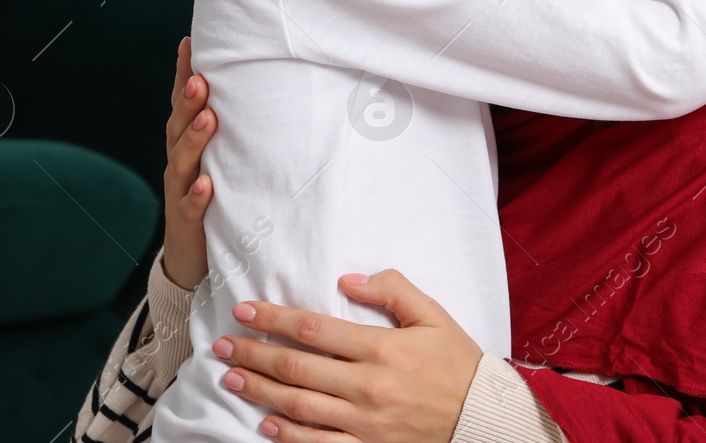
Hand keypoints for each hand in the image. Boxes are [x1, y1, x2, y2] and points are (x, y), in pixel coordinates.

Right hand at [161, 35, 216, 290]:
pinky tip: (205, 184)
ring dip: (195, 139)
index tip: (189, 43)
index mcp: (188, 144)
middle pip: (179, 127)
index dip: (183, 74)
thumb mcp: (222, 158)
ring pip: (182, 162)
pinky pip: (190, 207)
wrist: (192, 257)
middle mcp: (181, 163)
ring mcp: (180, 192)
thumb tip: (263, 86)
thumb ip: (234, 127)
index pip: (183, 105)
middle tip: (200, 77)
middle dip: (189, 101)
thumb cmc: (214, 197)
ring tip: (209, 118)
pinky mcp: (187, 223)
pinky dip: (196, 195)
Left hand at [215, 270, 482, 442]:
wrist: (482, 417)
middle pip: (296, 368)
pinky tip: (265, 424)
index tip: (245, 310)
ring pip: (299, 407)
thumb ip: (392, 289)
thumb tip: (347, 279)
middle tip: (222, 344)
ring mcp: (365, 424)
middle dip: (253, 353)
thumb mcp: (433, 314)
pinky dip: (288, 436)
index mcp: (383, 348)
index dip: (274, 319)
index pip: (314, 330)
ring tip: (232, 377)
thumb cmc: (457, 362)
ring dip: (260, 391)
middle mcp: (368, 387)